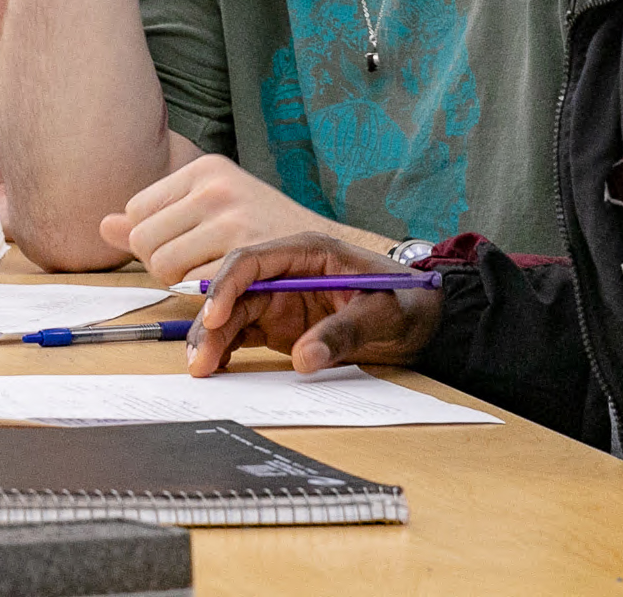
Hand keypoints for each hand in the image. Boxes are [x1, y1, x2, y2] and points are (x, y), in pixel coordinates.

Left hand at [98, 153, 387, 285]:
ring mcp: (232, 218)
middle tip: (205, 273)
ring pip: (164, 268)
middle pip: (144, 244)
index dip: (156, 244)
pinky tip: (232, 300)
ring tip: (221, 285)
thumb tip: (105, 226)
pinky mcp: (247, 254)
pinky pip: (194, 289)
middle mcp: (215, 186)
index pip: (136, 214)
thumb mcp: (218, 216)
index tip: (190, 252)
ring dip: (186, 289)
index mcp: (205, 169)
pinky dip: (206, 304)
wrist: (348, 264)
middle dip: (166, 268)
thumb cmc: (277, 241)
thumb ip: (160, 220)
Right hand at [187, 234, 443, 377]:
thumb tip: (304, 359)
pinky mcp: (279, 324)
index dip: (226, 286)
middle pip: (233, 291)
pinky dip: (226, 348)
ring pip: (231, 314)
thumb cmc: (407, 304)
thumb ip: (344, 332)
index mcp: (306, 253)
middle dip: (211, 323)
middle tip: (200, 359)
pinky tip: (214, 367)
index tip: (216, 318)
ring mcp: (279, 299)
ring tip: (200, 369)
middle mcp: (284, 272)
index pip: (251, 261)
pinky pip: (242, 333)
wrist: (423, 320)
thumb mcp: (383, 315)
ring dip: (212, 338)